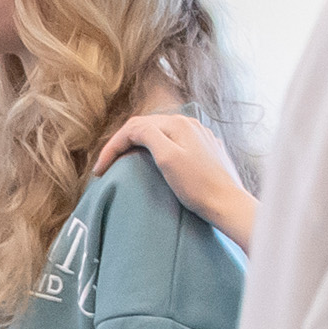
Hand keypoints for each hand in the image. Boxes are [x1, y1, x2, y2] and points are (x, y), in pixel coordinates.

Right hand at [93, 109, 254, 246]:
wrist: (228, 204)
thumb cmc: (197, 186)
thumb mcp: (167, 158)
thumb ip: (148, 136)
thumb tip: (133, 129)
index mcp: (177, 124)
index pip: (133, 127)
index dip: (112, 147)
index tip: (99, 171)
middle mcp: (188, 124)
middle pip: (146, 127)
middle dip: (123, 144)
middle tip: (107, 166)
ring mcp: (199, 135)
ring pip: (160, 133)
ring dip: (138, 145)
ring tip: (125, 162)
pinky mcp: (206, 148)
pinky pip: (174, 142)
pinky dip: (156, 149)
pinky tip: (154, 161)